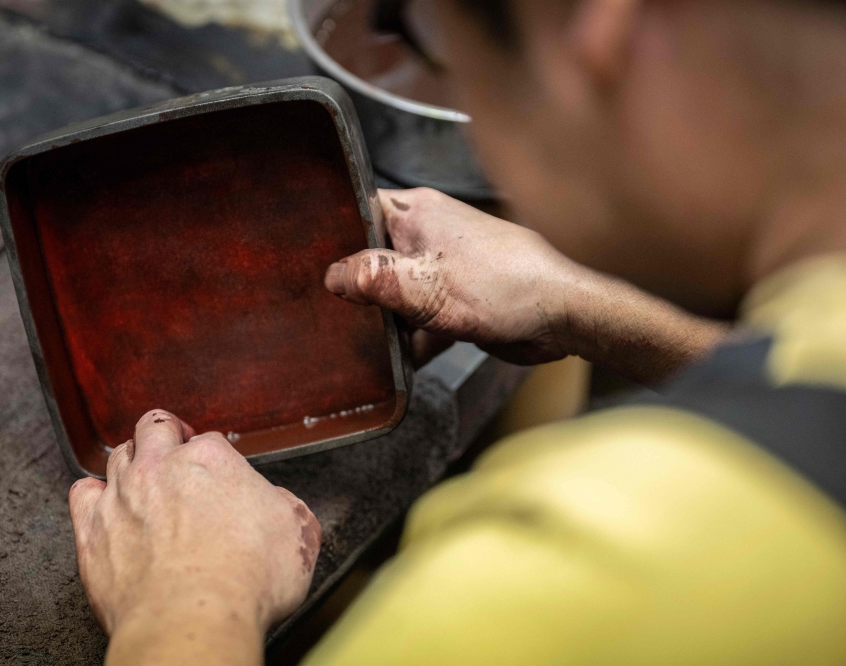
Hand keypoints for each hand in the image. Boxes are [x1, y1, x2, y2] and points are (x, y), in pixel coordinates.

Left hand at [68, 409, 320, 665]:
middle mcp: (162, 467)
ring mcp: (123, 495)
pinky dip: (92, 494)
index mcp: (211, 459)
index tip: (219, 477)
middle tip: (177, 454)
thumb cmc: (247, 580)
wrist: (193, 619)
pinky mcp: (93, 529)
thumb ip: (283, 506)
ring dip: (131, 461)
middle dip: (166, 436)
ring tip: (142, 479)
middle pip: (156, 429)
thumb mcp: (298, 532)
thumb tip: (277, 504)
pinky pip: (82, 493)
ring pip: (118, 454)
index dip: (215, 458)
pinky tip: (102, 503)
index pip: (209, 441)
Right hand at [325, 187, 586, 364]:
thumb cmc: (505, 287)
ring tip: (359, 341)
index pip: (357, 212)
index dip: (332, 237)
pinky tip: (397, 361)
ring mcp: (441, 268)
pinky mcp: (454, 300)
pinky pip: (417, 318)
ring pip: (393, 292)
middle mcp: (426, 234)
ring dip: (382, 319)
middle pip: (370, 257)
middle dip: (355, 287)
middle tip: (331, 312)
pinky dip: (409, 339)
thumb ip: (374, 278)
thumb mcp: (426, 285)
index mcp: (415, 213)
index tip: (310, 266)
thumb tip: (331, 276)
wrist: (562, 317)